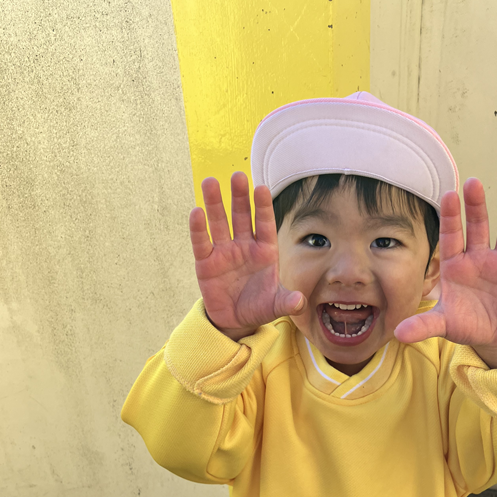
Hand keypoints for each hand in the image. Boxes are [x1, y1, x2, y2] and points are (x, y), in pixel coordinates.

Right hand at [189, 172, 305, 340]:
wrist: (236, 320)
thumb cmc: (259, 307)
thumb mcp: (275, 306)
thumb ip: (287, 302)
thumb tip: (299, 302)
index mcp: (265, 251)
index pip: (265, 224)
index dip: (263, 207)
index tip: (262, 188)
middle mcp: (244, 246)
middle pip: (242, 216)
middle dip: (240, 197)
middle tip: (238, 176)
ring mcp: (224, 252)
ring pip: (219, 222)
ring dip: (215, 203)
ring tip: (210, 182)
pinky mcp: (206, 262)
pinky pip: (202, 242)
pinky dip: (199, 228)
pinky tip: (196, 212)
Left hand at [394, 178, 496, 365]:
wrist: (493, 337)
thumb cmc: (465, 323)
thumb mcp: (444, 325)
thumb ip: (423, 325)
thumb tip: (398, 335)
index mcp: (455, 265)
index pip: (451, 237)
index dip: (450, 218)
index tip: (448, 195)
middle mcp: (479, 257)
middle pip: (477, 227)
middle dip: (475, 207)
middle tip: (473, 183)